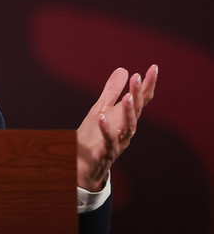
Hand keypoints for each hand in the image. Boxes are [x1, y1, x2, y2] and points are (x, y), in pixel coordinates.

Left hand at [77, 64, 157, 190]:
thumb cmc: (93, 137)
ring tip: (127, 97)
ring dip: (128, 113)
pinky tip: (101, 118)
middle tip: (137, 77)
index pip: (140, 100)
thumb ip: (111, 92)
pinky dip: (106, 131)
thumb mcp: (100, 110)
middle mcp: (125, 131)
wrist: (81, 166)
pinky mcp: (104, 154)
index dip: (147, 84)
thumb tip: (124, 69)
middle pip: (136, 112)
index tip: (153, 67)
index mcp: (125, 119)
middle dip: (137, 94)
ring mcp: (117, 143)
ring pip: (128, 128)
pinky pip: (108, 143)